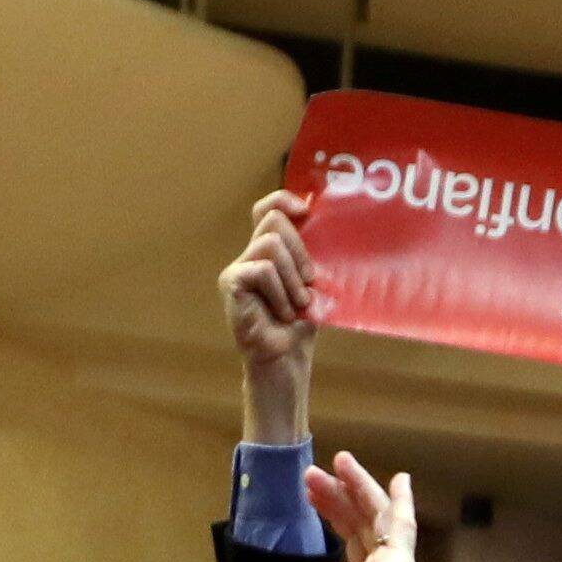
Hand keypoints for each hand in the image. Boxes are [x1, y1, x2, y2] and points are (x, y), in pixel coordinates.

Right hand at [220, 185, 318, 448]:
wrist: (287, 360)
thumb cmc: (301, 324)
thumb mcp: (314, 281)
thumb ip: (313, 253)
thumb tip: (329, 222)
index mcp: (270, 251)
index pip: (268, 208)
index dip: (284, 200)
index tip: (306, 212)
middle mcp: (250, 255)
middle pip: (273, 221)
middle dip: (299, 251)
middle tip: (307, 284)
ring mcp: (238, 269)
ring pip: (271, 244)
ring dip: (292, 277)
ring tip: (295, 304)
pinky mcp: (232, 284)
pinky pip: (262, 269)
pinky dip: (280, 291)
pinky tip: (281, 312)